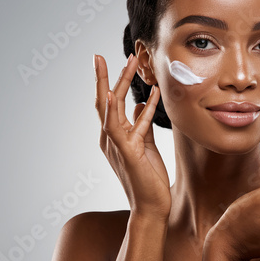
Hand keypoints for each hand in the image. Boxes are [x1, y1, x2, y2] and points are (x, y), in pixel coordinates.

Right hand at [94, 54, 170, 220]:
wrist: (152, 205)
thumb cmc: (149, 176)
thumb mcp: (146, 143)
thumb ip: (141, 123)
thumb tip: (140, 103)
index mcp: (115, 134)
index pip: (111, 103)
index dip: (113, 81)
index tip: (118, 60)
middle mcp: (110, 137)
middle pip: (107, 100)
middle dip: (108, 75)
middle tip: (108, 54)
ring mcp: (116, 145)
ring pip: (111, 108)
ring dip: (119, 83)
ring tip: (128, 61)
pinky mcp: (126, 153)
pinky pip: (120, 128)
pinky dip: (120, 111)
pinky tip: (125, 95)